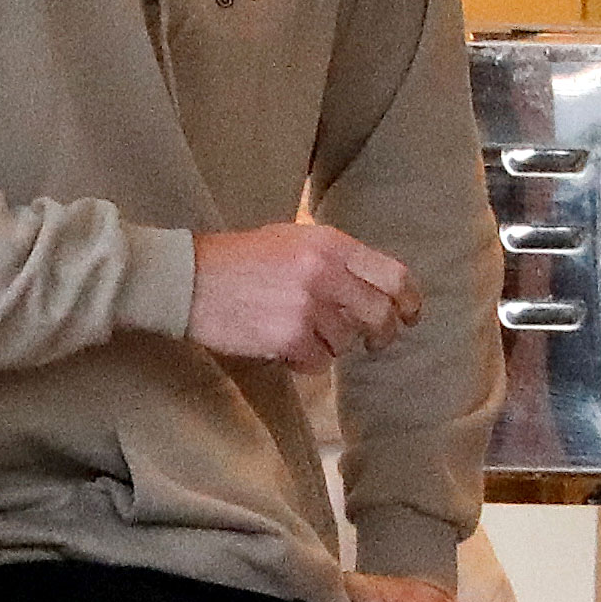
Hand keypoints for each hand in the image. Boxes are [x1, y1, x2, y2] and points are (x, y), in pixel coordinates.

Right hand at [188, 223, 421, 373]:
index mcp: (331, 244)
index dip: (410, 301)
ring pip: (346, 342)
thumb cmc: (241, 259)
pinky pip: (318, 362)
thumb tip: (379, 286)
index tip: (410, 315)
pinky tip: (282, 343)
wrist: (191, 278)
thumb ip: (336, 258)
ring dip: (330, 345)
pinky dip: (304, 360)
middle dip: (383, 334)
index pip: (394, 275)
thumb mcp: (294, 239)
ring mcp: (309, 306)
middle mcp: (326, 272)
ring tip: (300, 331)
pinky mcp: (290, 337)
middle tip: (374, 342)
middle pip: (381, 315)